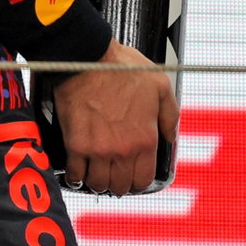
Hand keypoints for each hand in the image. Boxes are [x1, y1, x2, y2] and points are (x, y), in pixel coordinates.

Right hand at [52, 40, 178, 194]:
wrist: (88, 59)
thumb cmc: (122, 67)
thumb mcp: (160, 85)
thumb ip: (171, 114)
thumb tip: (171, 136)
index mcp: (145, 137)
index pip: (143, 178)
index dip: (139, 180)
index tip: (134, 174)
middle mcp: (123, 149)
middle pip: (121, 186)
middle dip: (120, 182)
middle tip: (115, 173)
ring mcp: (98, 150)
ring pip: (98, 184)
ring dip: (98, 181)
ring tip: (98, 172)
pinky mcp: (76, 145)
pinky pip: (75, 174)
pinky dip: (76, 176)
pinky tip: (79, 170)